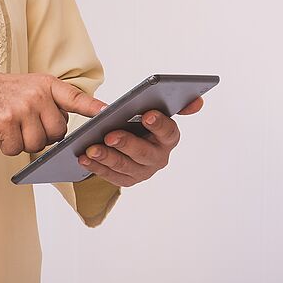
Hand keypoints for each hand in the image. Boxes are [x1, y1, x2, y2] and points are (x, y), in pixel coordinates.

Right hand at [0, 73, 105, 155]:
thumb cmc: (2, 95)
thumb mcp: (31, 87)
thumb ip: (50, 103)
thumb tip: (65, 128)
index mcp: (46, 85)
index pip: (75, 98)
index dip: (93, 107)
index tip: (108, 112)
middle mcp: (36, 94)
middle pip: (57, 133)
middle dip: (45, 136)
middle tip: (28, 126)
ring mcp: (21, 108)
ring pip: (38, 145)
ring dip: (25, 143)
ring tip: (13, 128)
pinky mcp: (5, 122)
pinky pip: (16, 149)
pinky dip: (8, 147)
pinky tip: (1, 132)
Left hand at [76, 97, 203, 186]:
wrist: (126, 138)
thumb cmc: (140, 121)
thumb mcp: (155, 109)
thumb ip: (175, 104)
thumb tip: (197, 102)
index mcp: (168, 137)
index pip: (169, 132)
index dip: (159, 124)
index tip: (147, 114)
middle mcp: (159, 157)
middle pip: (144, 153)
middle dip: (126, 144)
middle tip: (110, 135)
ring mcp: (143, 171)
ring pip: (125, 167)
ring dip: (107, 158)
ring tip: (91, 149)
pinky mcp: (127, 180)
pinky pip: (111, 176)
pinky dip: (96, 167)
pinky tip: (84, 158)